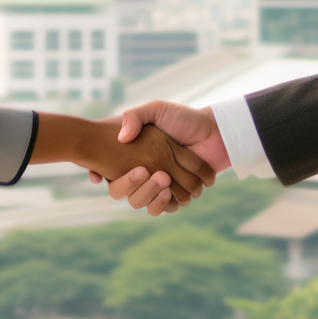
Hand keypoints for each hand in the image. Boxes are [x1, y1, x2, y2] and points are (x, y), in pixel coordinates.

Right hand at [31, 113, 214, 203]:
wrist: (213, 131)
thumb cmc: (183, 119)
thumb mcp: (156, 110)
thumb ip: (134, 117)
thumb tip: (121, 138)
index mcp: (134, 155)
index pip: (111, 171)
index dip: (104, 174)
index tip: (104, 173)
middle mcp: (144, 172)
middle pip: (125, 193)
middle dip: (132, 186)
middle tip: (145, 171)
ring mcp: (160, 185)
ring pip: (142, 203)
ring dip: (150, 195)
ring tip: (163, 180)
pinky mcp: (177, 195)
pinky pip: (164, 208)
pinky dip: (166, 203)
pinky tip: (170, 191)